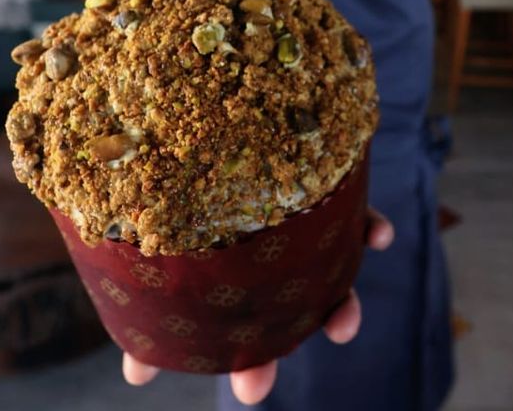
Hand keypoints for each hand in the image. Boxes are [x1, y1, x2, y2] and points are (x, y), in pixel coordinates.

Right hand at [122, 207, 394, 404]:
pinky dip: (374, 228)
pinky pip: (362, 215)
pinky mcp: (332, 191)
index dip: (257, 364)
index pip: (260, 332)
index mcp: (254, 284)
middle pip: (305, 308)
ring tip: (342, 329)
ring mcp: (314, 230)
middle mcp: (289, 262)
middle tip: (299, 362)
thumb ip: (155, 318)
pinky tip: (378, 238)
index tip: (252, 388)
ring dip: (346, 304)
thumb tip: (134, 378)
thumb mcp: (168, 261)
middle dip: (286, 348)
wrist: (213, 127)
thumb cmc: (190, 208)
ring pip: (337, 273)